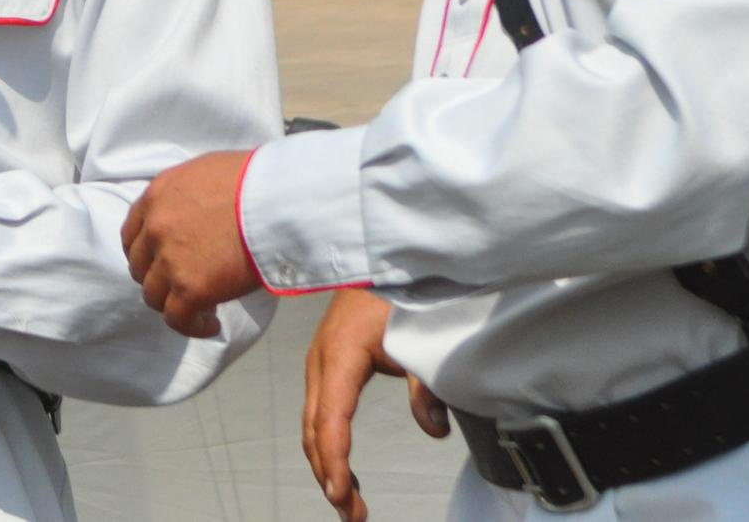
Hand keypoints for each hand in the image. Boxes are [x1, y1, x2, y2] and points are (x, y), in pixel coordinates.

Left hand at [121, 149, 258, 337]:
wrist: (277, 198)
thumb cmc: (256, 180)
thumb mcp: (207, 172)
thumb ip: (187, 196)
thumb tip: (196, 215)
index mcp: (158, 195)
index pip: (132, 233)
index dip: (145, 253)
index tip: (161, 262)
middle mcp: (156, 227)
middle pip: (141, 266)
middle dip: (159, 278)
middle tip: (184, 284)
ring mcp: (170, 259)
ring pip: (154, 295)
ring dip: (174, 304)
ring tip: (201, 308)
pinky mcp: (190, 288)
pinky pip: (178, 318)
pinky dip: (192, 326)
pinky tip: (212, 325)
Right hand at [302, 289, 442, 521]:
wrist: (379, 253)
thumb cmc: (397, 290)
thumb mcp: (418, 334)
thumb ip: (424, 384)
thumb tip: (434, 428)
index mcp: (339, 356)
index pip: (331, 422)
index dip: (335, 463)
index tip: (343, 496)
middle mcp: (321, 363)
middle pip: (315, 432)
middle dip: (330, 477)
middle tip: (353, 515)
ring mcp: (320, 364)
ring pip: (314, 426)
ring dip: (327, 466)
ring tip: (349, 503)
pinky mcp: (328, 365)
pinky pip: (321, 413)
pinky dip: (328, 445)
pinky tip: (343, 468)